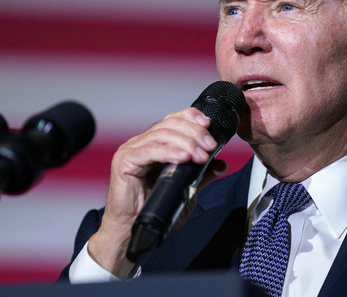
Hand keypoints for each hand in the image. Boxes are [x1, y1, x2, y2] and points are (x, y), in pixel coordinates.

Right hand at [86, 107, 227, 276]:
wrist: (133, 230)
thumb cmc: (154, 209)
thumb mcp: (185, 189)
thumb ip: (201, 174)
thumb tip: (221, 165)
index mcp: (154, 144)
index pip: (173, 120)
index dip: (191, 117)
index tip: (209, 124)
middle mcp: (142, 143)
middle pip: (169, 125)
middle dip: (194, 132)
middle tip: (210, 145)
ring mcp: (132, 150)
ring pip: (162, 135)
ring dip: (186, 142)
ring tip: (201, 155)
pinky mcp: (124, 161)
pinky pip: (149, 151)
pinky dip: (169, 152)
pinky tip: (184, 158)